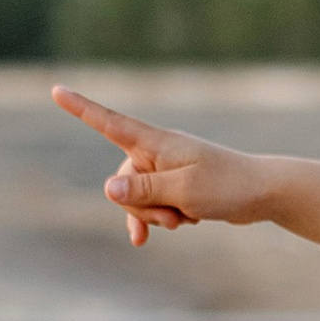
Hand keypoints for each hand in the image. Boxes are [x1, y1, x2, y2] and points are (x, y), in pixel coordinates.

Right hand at [51, 86, 319, 247]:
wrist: (262, 193)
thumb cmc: (227, 186)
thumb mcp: (183, 192)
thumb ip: (144, 190)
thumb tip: (106, 188)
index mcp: (156, 143)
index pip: (110, 123)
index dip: (81, 109)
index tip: (56, 90)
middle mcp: (156, 152)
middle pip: (121, 182)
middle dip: (140, 207)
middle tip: (175, 217)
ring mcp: (165, 170)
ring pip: (136, 199)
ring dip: (155, 216)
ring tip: (186, 220)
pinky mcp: (174, 186)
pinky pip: (152, 206)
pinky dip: (160, 219)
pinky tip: (169, 230)